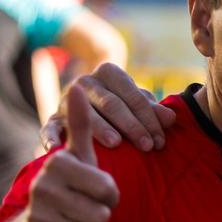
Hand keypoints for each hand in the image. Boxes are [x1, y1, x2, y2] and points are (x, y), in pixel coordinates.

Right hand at [20, 84, 120, 221]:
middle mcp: (42, 188)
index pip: (108, 188)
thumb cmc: (67, 188)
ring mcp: (37, 219)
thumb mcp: (78, 157)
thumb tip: (79, 88)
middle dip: (100, 217)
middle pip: (101, 215)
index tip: (97, 192)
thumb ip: (81, 125)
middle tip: (85, 212)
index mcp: (57, 165)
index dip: (111, 195)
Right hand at [40, 63, 173, 152]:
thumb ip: (152, 112)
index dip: (149, 119)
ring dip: (100, 128)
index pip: (132, 96)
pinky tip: (57, 149)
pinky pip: (50, 127)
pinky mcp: (53, 118)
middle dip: (131, 125)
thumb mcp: (136, 107)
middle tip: (146, 146)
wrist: (85, 109)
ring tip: (115, 143)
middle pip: (111, 104)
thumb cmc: (120, 110)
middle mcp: (85, 82)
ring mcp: (67, 100)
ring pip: (85, 114)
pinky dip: (52, 137)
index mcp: (109, 72)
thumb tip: (171, 118)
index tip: (160, 141)